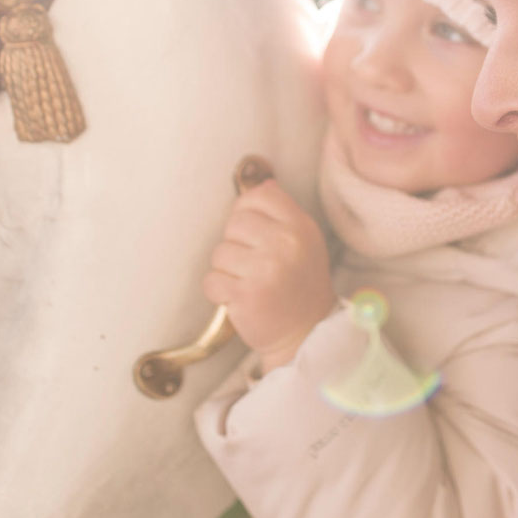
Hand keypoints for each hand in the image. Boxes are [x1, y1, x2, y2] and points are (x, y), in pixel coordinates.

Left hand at [203, 180, 335, 367]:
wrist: (305, 334)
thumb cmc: (299, 285)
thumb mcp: (305, 242)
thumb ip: (283, 212)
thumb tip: (262, 183)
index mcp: (300, 227)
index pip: (259, 196)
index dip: (248, 212)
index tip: (254, 234)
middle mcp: (285, 244)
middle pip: (234, 223)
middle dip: (236, 244)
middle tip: (254, 265)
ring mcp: (265, 269)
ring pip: (219, 252)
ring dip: (227, 270)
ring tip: (250, 283)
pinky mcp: (245, 295)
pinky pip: (212, 280)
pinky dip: (219, 292)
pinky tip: (240, 298)